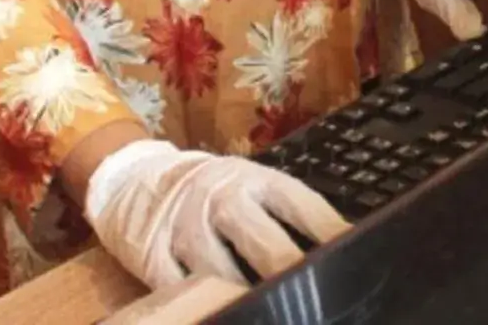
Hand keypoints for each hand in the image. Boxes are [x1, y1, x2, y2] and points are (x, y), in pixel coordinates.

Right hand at [82, 139, 347, 288]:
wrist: (133, 176)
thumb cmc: (209, 190)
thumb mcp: (246, 186)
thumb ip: (283, 215)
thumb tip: (338, 248)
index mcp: (254, 180)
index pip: (302, 207)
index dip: (331, 235)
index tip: (355, 259)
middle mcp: (220, 199)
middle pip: (266, 245)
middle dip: (293, 276)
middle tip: (316, 299)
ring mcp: (184, 227)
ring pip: (221, 273)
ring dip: (246, 299)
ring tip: (272, 314)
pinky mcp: (153, 254)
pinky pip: (180, 289)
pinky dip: (202, 306)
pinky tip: (222, 312)